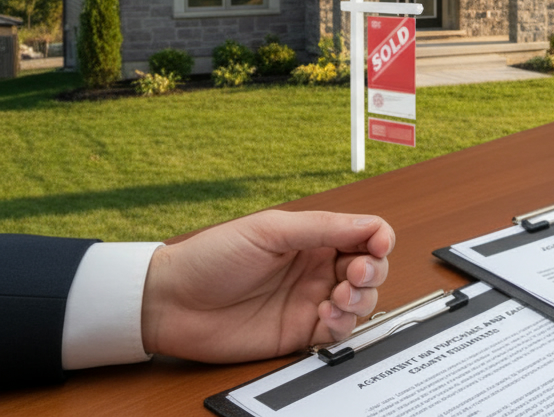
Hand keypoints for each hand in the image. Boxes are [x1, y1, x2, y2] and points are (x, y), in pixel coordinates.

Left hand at [140, 210, 394, 362]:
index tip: (377, 247)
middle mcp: (316, 268)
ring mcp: (311, 300)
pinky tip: (325, 315)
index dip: (379, 240)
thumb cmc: (210, 259)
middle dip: (373, 271)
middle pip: (371, 268)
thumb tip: (369, 225)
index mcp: (312, 238)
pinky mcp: (302, 332)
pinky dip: (344, 324)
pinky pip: (341, 331)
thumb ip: (322, 227)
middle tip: (354, 274)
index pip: (365, 235)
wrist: (171, 303)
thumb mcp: (269, 230)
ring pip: (362, 301)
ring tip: (337, 297)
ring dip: (361, 298)